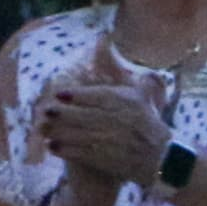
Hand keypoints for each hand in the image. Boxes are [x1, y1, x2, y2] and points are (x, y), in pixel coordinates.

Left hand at [33, 36, 174, 189]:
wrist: (163, 159)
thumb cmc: (150, 126)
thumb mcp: (144, 98)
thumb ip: (126, 77)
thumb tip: (108, 45)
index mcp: (130, 103)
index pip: (101, 97)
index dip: (78, 96)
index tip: (60, 94)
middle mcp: (123, 121)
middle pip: (87, 116)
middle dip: (64, 113)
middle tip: (46, 109)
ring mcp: (116, 142)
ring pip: (82, 135)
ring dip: (60, 132)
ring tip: (43, 129)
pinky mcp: (111, 160)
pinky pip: (84, 154)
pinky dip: (67, 151)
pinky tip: (53, 147)